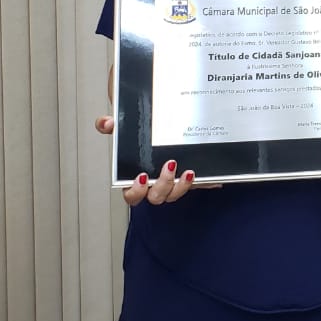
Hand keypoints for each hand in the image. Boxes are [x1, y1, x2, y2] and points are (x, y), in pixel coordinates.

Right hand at [94, 116, 219, 205]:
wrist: (156, 124)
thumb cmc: (138, 135)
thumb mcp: (124, 127)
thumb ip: (111, 125)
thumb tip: (106, 123)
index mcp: (136, 179)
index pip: (132, 195)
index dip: (136, 191)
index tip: (142, 177)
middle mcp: (154, 184)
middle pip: (157, 197)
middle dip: (163, 185)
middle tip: (169, 166)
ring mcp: (171, 182)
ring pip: (176, 194)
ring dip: (183, 186)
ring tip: (188, 171)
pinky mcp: (187, 178)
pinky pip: (197, 185)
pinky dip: (206, 183)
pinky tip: (213, 179)